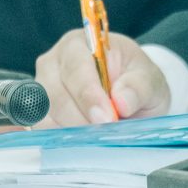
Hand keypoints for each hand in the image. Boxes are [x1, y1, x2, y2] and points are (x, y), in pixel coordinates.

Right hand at [33, 29, 170, 127]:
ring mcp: (41, 88)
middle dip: (82, 119)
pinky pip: (41, 130)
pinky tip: (82, 142)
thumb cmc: (135, 80)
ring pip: (46, 116)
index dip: (90, 96)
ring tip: (98, 138)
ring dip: (71, 131)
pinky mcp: (38, 112)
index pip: (76, 69)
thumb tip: (122, 101)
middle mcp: (54, 63)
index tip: (107, 117)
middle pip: (57, 95)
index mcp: (79, 44)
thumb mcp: (149, 79)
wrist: (128, 95)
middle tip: (106, 134)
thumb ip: (139, 87)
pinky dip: (61, 139)